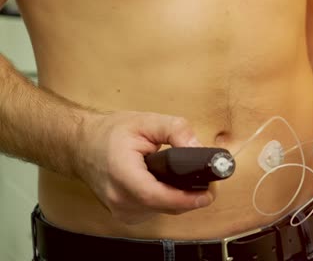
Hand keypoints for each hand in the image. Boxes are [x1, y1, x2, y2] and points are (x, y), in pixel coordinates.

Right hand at [75, 111, 213, 223]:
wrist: (81, 146)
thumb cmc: (110, 133)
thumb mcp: (146, 121)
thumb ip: (175, 130)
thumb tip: (198, 148)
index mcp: (122, 175)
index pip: (157, 196)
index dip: (186, 197)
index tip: (208, 192)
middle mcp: (120, 199)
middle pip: (166, 206)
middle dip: (190, 195)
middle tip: (207, 179)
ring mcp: (121, 210)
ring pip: (163, 210)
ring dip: (180, 197)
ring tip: (187, 177)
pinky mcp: (126, 214)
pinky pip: (156, 211)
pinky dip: (167, 200)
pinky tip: (168, 184)